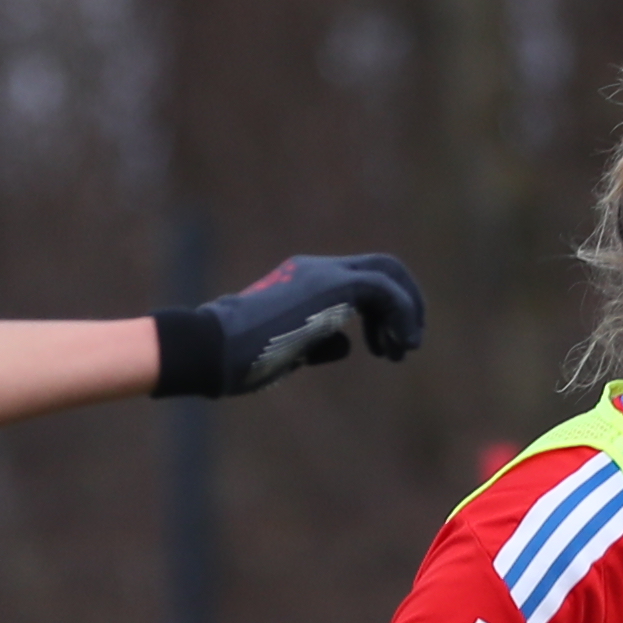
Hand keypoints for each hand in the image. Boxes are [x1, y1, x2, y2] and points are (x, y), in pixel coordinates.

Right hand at [164, 253, 424, 395]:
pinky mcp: (331, 286)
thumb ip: (319, 342)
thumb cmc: (239, 356)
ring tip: (405, 349)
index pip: (361, 280)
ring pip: (388, 273)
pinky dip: (401, 313)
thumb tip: (346, 344)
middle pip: (383, 267)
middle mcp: (317, 269)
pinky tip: (396, 344)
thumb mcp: (288, 350)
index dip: (384, 312)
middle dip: (407, 303)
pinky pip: (385, 288)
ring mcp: (324, 274)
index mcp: (305, 281)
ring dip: (408, 310)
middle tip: (408, 344)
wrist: (214, 348)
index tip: (384, 348)